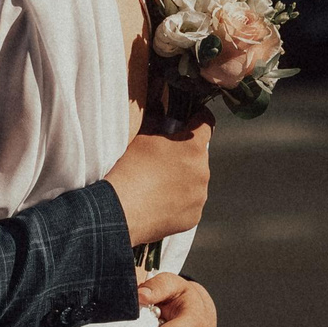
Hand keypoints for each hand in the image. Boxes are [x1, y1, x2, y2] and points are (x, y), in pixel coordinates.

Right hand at [106, 110, 210, 245]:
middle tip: (162, 160)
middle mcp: (202, 171)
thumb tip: (160, 109)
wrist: (121, 210)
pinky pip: (190, 204)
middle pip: (198, 156)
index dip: (197, 118)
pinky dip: (179, 202)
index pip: (206, 123)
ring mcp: (199, 196)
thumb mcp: (142, 137)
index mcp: (193, 147)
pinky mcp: (193, 217)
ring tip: (157, 185)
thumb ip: (157, 120)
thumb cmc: (130, 169)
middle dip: (184, 155)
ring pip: (195, 182)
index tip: (190, 119)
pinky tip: (159, 202)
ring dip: (183, 180)